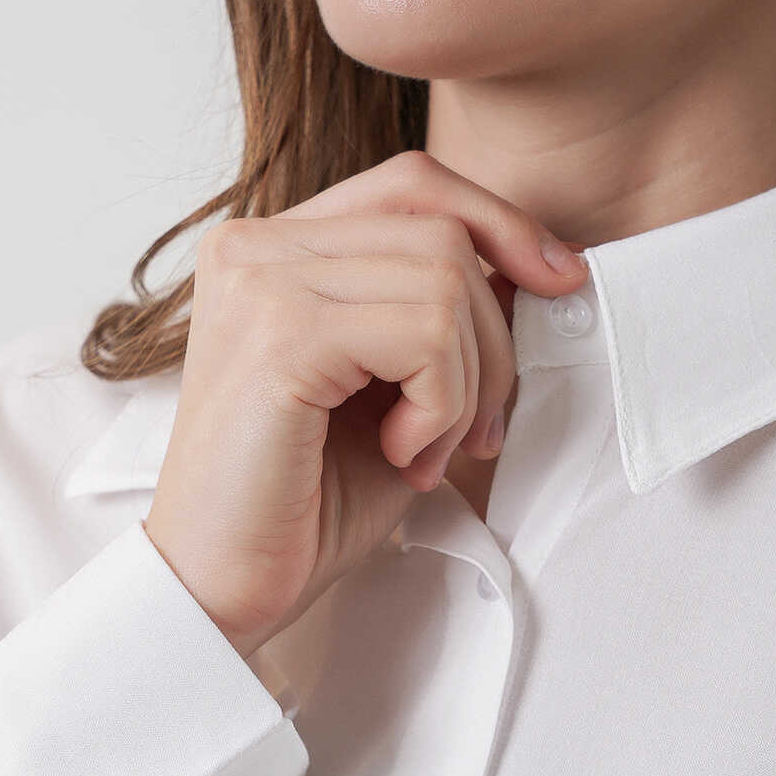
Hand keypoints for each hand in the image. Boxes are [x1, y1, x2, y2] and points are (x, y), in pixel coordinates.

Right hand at [141, 149, 587, 659]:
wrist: (219, 589)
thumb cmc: (299, 508)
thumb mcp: (390, 393)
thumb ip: (440, 321)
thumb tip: (539, 267)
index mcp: (271, 249)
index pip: (409, 186)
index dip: (497, 223)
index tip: (557, 282)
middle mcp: (253, 247)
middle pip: (441, 233)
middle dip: (489, 342)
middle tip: (470, 435)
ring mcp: (259, 282)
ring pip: (445, 280)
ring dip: (464, 386)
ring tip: (422, 453)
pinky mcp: (278, 334)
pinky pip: (425, 336)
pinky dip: (441, 407)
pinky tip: (400, 455)